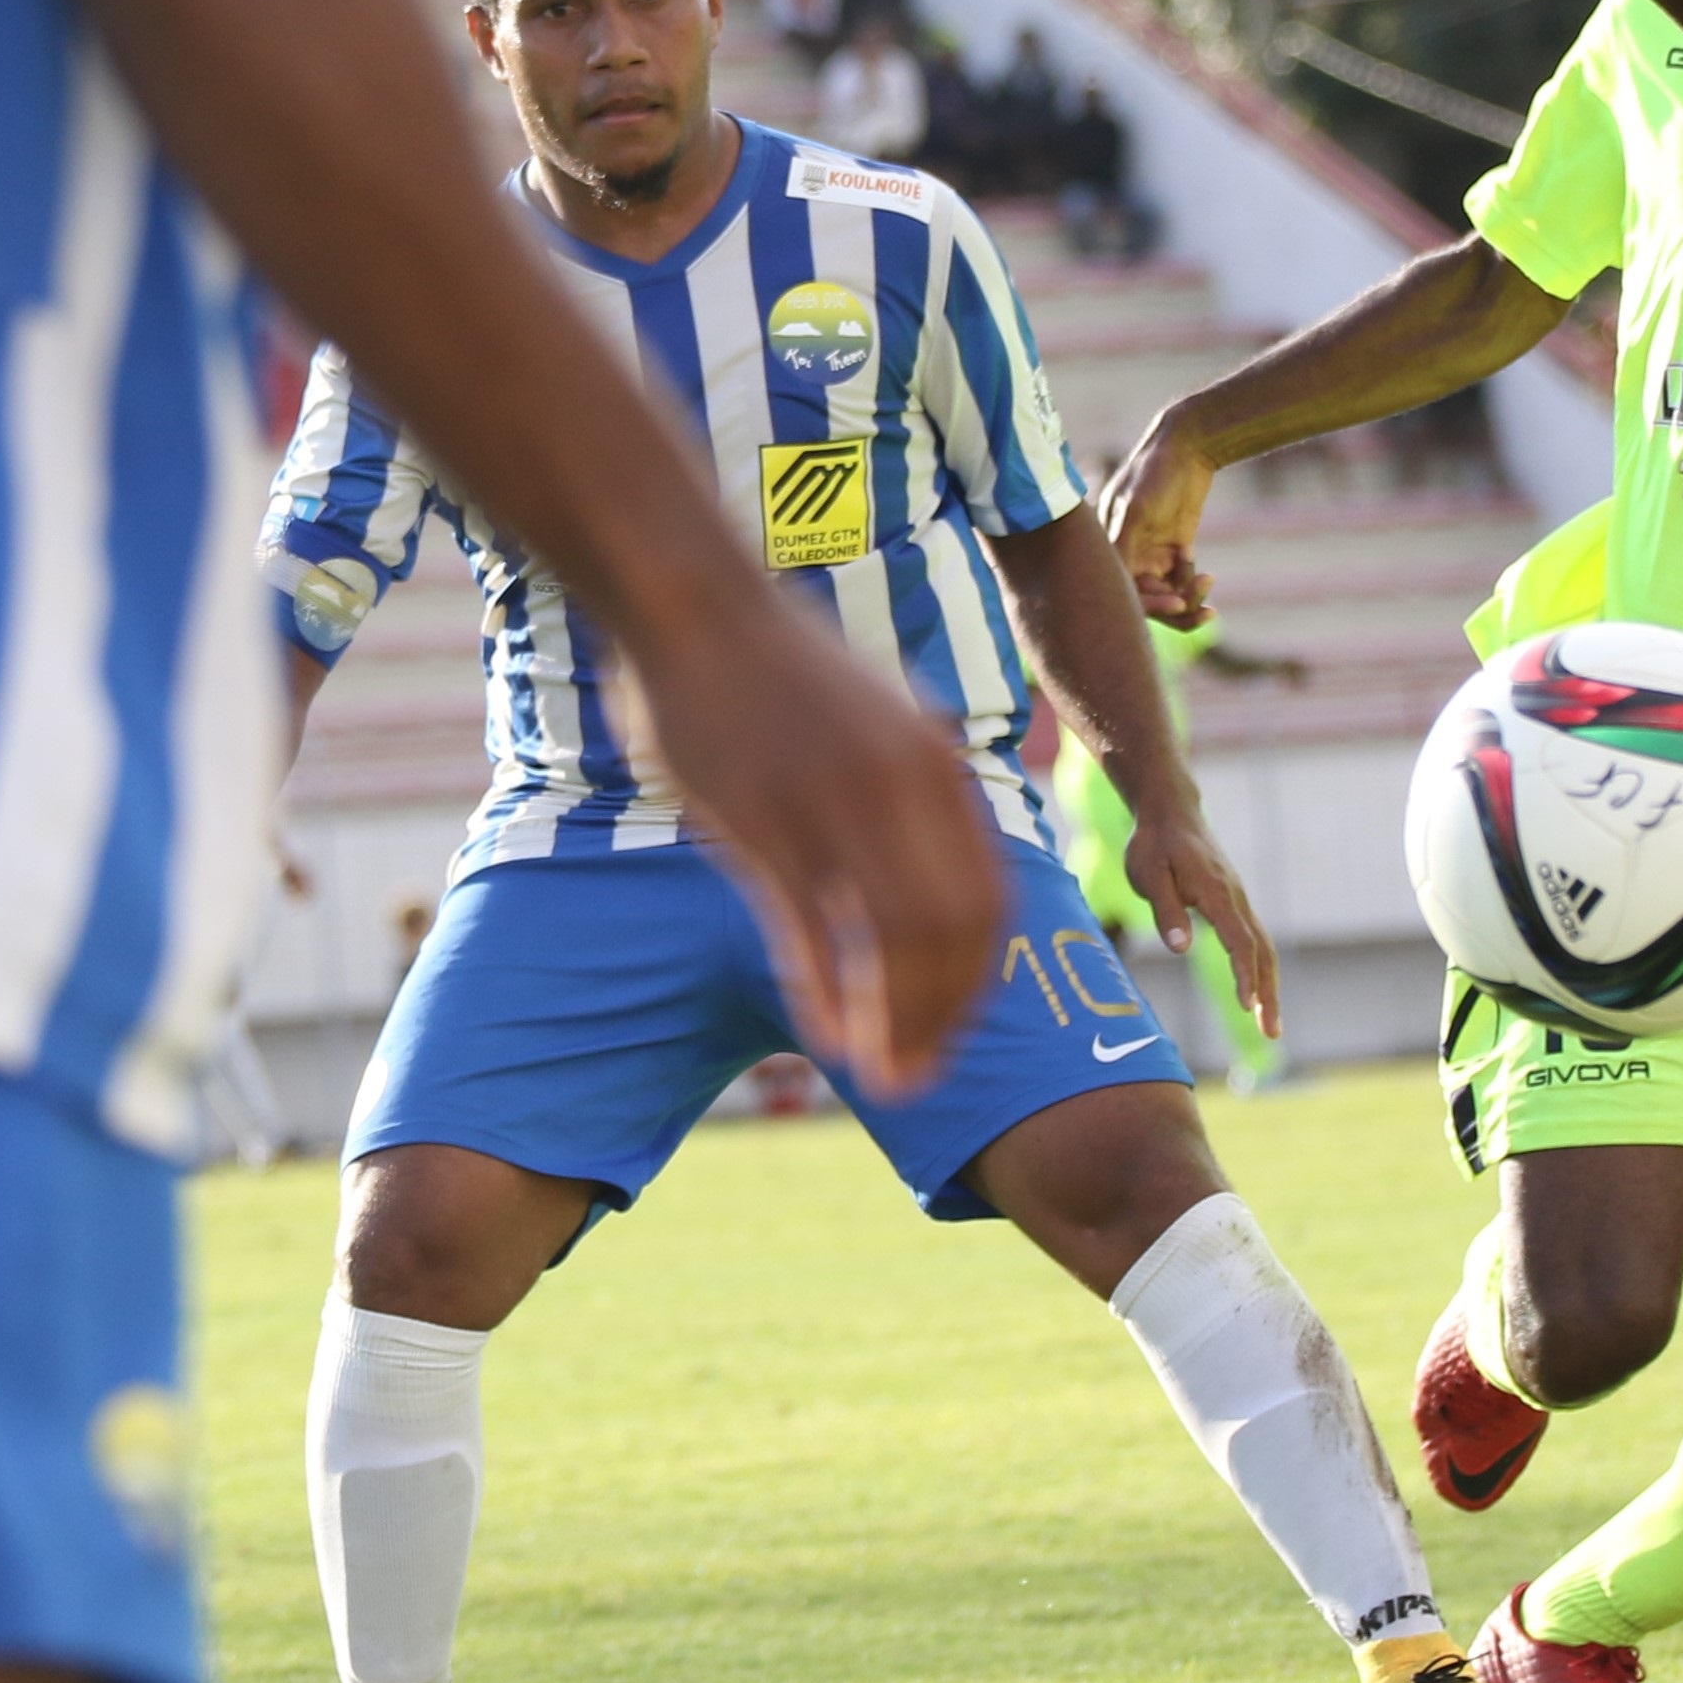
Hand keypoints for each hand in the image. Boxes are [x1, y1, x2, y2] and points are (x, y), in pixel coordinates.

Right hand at [633, 608, 1003, 1102]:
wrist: (696, 603)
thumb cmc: (779, 669)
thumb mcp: (877, 720)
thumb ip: (914, 790)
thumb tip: (936, 871)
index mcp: (935, 764)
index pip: (987, 900)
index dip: (977, 980)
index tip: (956, 1026)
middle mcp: (900, 788)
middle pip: (953, 931)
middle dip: (945, 1016)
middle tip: (924, 1075)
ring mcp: (830, 805)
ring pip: (892, 943)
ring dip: (896, 1024)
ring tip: (888, 1079)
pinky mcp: (759, 821)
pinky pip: (810, 933)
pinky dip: (829, 997)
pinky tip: (830, 1038)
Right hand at [1099, 418, 1216, 626]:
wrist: (1189, 447)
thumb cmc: (1155, 472)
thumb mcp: (1136, 509)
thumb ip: (1121, 544)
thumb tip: (1110, 579)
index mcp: (1108, 544)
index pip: (1122, 588)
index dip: (1147, 603)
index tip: (1176, 604)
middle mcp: (1127, 554)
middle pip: (1144, 599)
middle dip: (1173, 606)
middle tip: (1202, 609)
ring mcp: (1151, 554)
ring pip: (1165, 595)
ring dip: (1187, 598)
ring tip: (1207, 583)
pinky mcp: (1174, 552)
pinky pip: (1180, 584)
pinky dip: (1192, 586)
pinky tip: (1205, 575)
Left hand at [1122, 798, 1281, 1038]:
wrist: (1171, 814)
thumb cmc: (1154, 845)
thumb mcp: (1149, 875)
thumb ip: (1166, 911)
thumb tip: (1182, 948)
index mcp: (1217, 893)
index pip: (1239, 941)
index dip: (1244, 975)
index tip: (1246, 1007)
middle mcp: (1237, 898)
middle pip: (1262, 952)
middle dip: (1269, 994)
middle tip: (1271, 1033)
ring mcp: (1239, 901)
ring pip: (1263, 949)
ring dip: (1269, 988)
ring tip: (1270, 1026)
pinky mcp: (1235, 904)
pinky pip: (1255, 941)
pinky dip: (1261, 971)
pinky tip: (1258, 994)